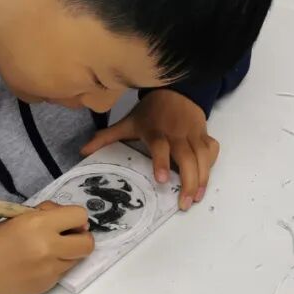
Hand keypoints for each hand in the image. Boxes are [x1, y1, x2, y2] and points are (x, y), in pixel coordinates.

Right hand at [0, 202, 93, 293]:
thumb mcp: (13, 220)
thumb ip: (41, 216)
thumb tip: (62, 216)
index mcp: (37, 224)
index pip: (79, 215)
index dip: (74, 218)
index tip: (65, 221)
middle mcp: (49, 247)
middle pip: (88, 243)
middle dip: (80, 237)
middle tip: (65, 236)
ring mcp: (50, 269)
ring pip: (79, 259)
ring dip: (70, 252)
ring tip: (49, 250)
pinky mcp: (48, 286)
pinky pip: (65, 271)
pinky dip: (58, 265)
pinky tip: (38, 264)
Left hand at [80, 90, 219, 209]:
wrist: (176, 90)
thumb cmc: (150, 112)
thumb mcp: (128, 123)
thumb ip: (107, 138)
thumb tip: (83, 151)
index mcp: (156, 130)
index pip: (160, 146)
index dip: (162, 162)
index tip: (162, 180)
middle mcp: (176, 132)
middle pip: (187, 157)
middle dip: (188, 181)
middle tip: (184, 203)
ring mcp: (193, 133)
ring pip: (203, 157)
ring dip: (202, 178)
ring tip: (196, 198)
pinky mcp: (204, 133)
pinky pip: (211, 150)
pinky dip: (210, 165)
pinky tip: (204, 180)